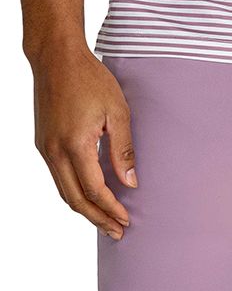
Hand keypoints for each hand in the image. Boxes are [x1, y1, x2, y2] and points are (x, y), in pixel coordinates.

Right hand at [30, 40, 136, 239]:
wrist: (56, 58)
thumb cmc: (90, 79)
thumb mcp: (117, 111)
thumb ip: (123, 150)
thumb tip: (130, 183)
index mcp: (75, 145)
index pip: (94, 190)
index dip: (111, 209)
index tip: (127, 219)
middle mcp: (55, 151)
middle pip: (75, 200)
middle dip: (97, 219)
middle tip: (117, 232)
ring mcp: (45, 148)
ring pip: (63, 191)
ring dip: (84, 209)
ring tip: (104, 220)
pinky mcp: (42, 143)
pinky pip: (57, 177)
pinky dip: (73, 192)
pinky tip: (89, 195)